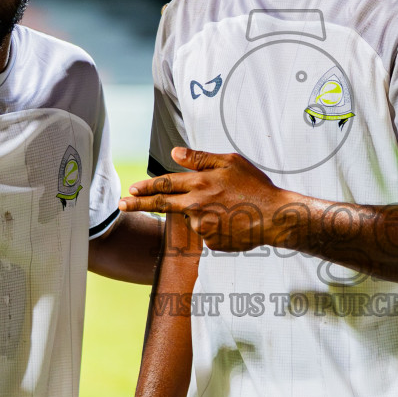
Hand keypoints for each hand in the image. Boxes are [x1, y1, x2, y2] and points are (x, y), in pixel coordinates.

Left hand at [119, 147, 292, 253]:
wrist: (275, 217)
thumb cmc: (256, 187)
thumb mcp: (230, 163)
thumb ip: (200, 159)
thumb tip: (175, 154)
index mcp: (200, 184)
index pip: (165, 184)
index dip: (146, 187)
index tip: (132, 189)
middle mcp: (196, 206)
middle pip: (162, 205)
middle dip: (139, 204)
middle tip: (123, 205)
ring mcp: (203, 227)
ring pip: (194, 219)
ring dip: (205, 214)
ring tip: (231, 209)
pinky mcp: (212, 242)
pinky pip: (209, 232)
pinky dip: (217, 226)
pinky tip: (235, 221)